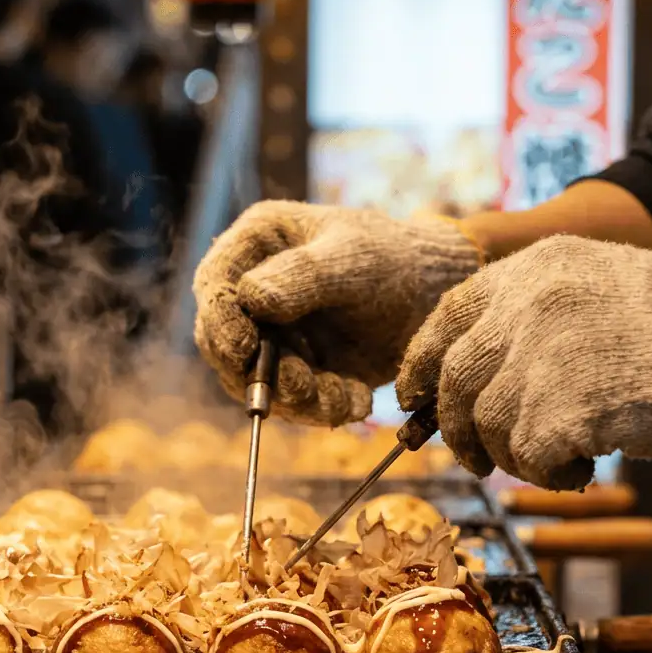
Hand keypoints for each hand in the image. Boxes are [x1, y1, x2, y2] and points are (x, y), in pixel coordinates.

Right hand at [193, 201, 481, 424]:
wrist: (437, 295)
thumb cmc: (393, 258)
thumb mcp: (353, 259)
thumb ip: (302, 277)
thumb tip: (250, 297)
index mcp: (257, 244)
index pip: (214, 284)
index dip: (219, 320)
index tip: (243, 348)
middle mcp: (253, 291)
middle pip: (225, 342)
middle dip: (260, 373)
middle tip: (301, 385)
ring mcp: (273, 333)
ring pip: (258, 380)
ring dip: (296, 399)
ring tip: (343, 399)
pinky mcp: (297, 368)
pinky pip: (292, 400)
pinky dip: (322, 408)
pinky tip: (356, 402)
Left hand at [396, 235, 651, 488]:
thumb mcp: (591, 291)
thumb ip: (525, 318)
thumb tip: (453, 380)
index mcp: (534, 270)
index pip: (447, 316)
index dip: (421, 363)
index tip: (413, 397)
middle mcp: (531, 303)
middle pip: (456, 379)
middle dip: (456, 427)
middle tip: (476, 457)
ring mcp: (546, 352)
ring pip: (486, 423)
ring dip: (509, 455)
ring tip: (553, 458)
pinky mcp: (567, 406)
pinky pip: (526, 456)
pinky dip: (546, 474)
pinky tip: (579, 468)